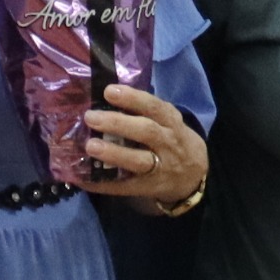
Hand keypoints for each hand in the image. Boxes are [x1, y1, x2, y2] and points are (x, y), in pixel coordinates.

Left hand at [80, 83, 207, 208]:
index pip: (154, 107)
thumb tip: (106, 96)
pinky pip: (126, 187)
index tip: (108, 91)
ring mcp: (160, 167)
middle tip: (91, 117)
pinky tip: (85, 180)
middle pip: (146, 132)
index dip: (132, 98)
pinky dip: (105, 184)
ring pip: (139, 160)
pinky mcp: (149, 187)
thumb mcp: (168, 122)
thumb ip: (146, 111)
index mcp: (170, 123)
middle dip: (118, 123)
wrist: (194, 175)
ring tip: (90, 146)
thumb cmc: (173, 140)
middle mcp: (167, 143)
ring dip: (114, 153)